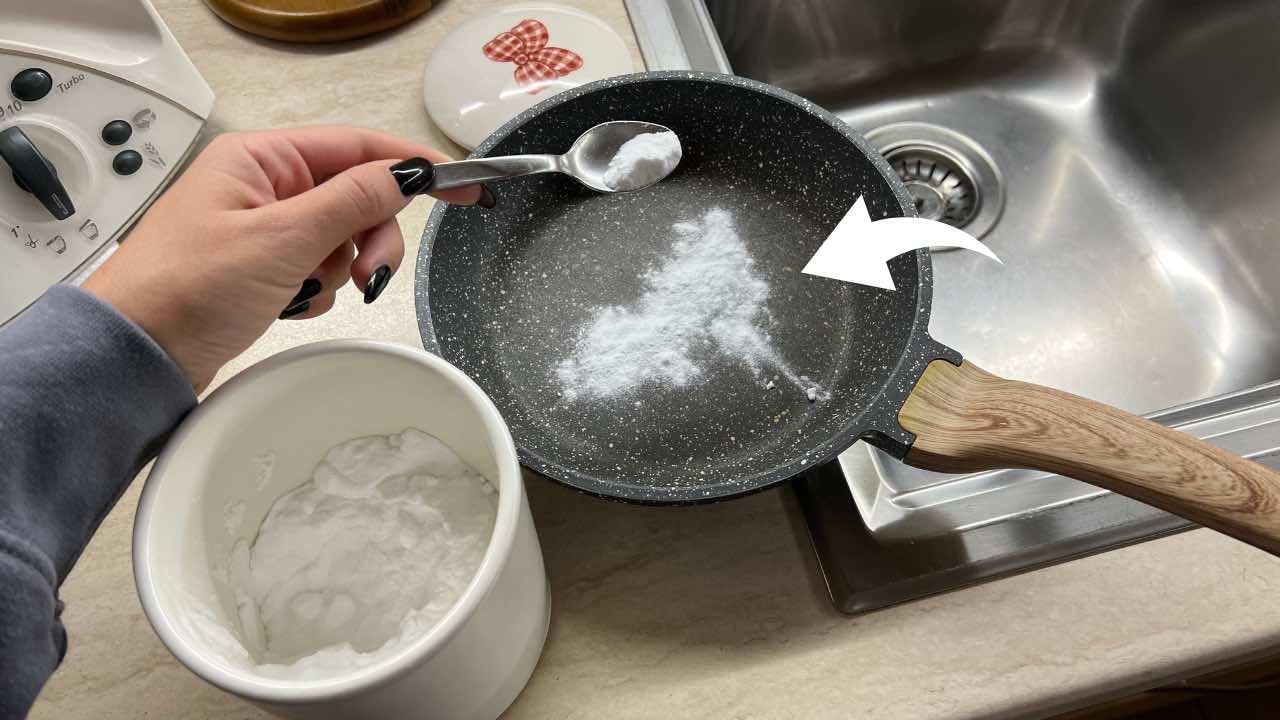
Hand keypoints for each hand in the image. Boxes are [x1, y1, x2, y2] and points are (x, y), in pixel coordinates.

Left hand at [83, 126, 484, 390]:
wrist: (136, 356)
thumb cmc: (188, 288)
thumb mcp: (281, 238)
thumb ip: (352, 201)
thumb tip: (407, 171)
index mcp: (260, 158)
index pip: (357, 147)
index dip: (413, 165)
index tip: (462, 187)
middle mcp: (263, 185)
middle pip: (356, 197)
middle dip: (368, 238)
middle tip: (366, 275)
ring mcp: (264, 227)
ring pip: (342, 238)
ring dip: (337, 269)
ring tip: (301, 294)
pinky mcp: (263, 267)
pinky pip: (320, 268)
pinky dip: (315, 290)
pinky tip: (286, 305)